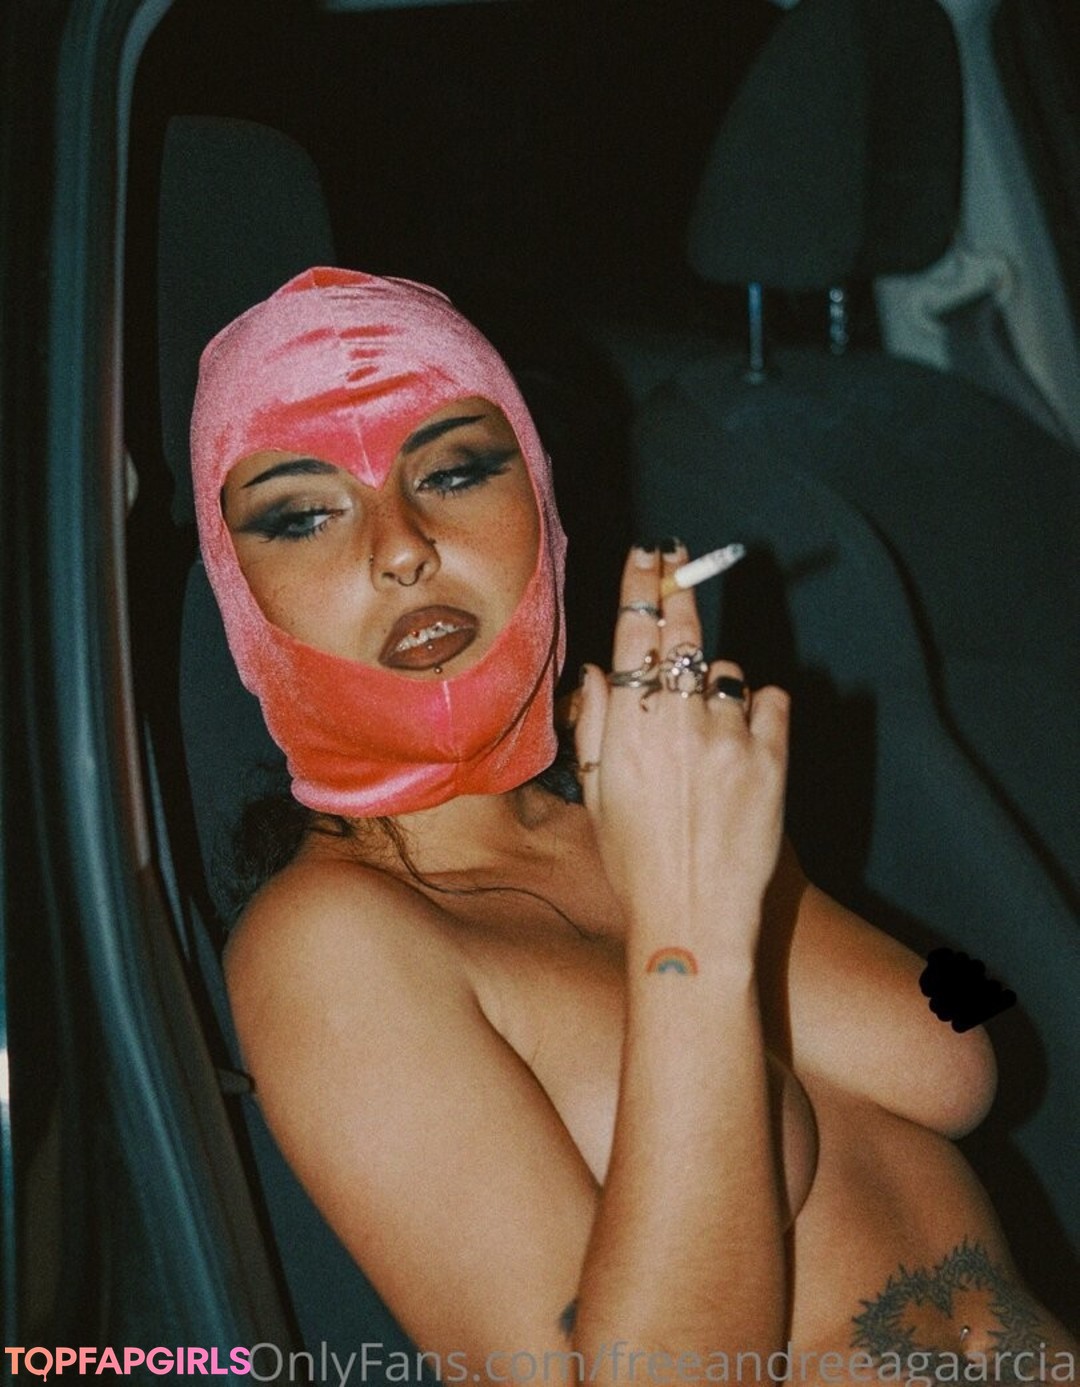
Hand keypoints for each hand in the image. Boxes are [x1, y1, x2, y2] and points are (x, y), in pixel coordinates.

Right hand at [574, 544, 789, 959]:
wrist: (694, 915)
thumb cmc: (635, 861)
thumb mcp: (596, 794)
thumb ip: (595, 724)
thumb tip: (598, 671)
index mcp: (629, 727)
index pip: (635, 635)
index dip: (641, 586)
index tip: (648, 555)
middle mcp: (679, 720)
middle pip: (683, 632)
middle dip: (679, 589)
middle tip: (680, 560)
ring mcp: (729, 736)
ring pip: (727, 673)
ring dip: (716, 685)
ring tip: (707, 733)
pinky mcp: (772, 757)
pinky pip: (770, 700)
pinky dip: (759, 709)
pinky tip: (743, 739)